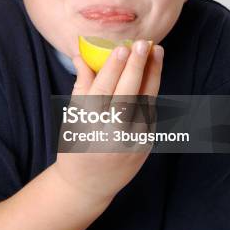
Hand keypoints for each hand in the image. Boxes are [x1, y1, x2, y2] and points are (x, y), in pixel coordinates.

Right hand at [52, 40, 163, 204]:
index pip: (102, 92)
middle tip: (143, 43)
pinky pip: (150, 113)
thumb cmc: (75, 145)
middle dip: (136, 67)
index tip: (121, 47)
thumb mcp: (72, 118)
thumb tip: (80, 54)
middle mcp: (110, 135)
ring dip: (153, 74)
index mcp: (87, 126)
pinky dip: (152, 91)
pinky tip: (155, 72)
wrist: (89, 185)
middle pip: (126, 95)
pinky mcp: (145, 145)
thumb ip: (81, 86)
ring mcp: (130, 142)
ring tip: (157, 51)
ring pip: (144, 102)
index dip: (113, 68)